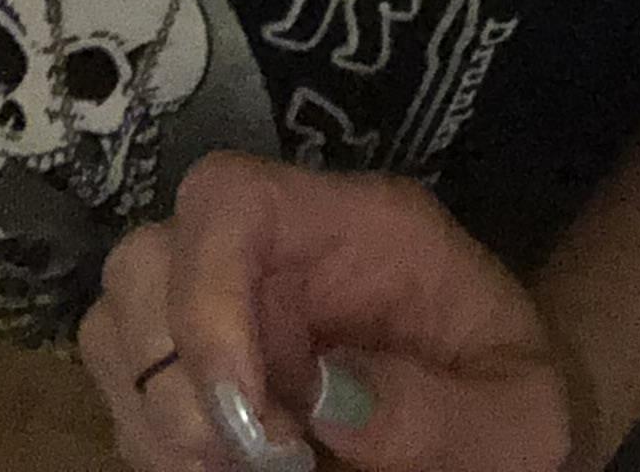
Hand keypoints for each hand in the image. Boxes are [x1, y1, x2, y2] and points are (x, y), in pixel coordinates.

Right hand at [79, 153, 582, 471]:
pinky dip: (155, 445)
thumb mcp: (515, 416)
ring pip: (118, 328)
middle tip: (244, 458)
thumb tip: (323, 399)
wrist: (507, 429)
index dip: (203, 289)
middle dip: (171, 373)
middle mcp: (276, 255)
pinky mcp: (204, 374)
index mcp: (354, 228)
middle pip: (146, 259)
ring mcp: (232, 311)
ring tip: (233, 470)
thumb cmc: (521, 404)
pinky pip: (127, 398)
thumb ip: (436, 410)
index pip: (229, 196)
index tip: (245, 406)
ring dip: (154, 415)